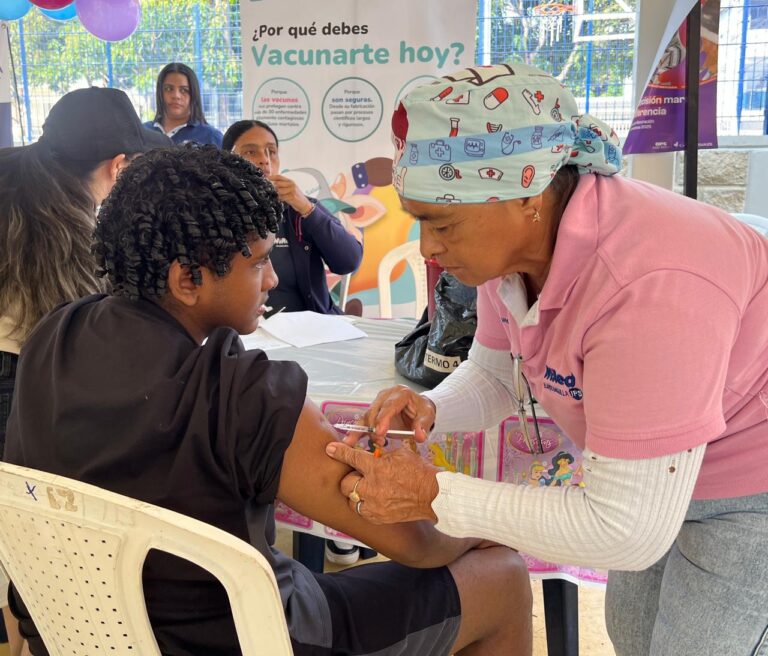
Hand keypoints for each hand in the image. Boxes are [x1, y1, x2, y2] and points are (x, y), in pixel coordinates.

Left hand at [267, 174, 312, 215]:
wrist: (304, 204)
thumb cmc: (296, 196)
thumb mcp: (290, 189)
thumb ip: (283, 185)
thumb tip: (273, 184)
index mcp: (290, 181)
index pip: (279, 177)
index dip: (272, 177)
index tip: (267, 178)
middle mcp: (291, 184)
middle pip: (278, 183)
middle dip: (274, 188)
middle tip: (274, 191)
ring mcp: (292, 190)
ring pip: (279, 191)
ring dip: (278, 194)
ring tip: (281, 196)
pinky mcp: (292, 196)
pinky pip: (282, 197)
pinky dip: (281, 199)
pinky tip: (284, 199)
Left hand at [325, 442, 439, 523]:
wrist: (433, 495)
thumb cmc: (419, 472)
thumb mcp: (400, 454)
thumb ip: (381, 455)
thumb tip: (369, 454)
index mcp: (377, 468)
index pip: (351, 457)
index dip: (339, 452)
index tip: (330, 450)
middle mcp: (372, 488)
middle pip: (346, 483)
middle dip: (351, 477)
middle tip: (361, 475)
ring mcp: (374, 505)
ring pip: (351, 500)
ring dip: (357, 493)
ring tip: (368, 489)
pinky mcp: (378, 517)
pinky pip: (361, 511)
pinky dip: (364, 505)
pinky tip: (374, 499)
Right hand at [342, 385, 435, 446]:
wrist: (418, 407)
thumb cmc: (421, 411)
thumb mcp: (427, 417)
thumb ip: (423, 426)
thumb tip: (420, 436)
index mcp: (400, 394)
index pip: (389, 406)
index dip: (383, 419)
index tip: (380, 433)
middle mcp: (386, 395)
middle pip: (374, 411)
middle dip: (373, 428)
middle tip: (378, 442)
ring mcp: (377, 402)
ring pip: (366, 416)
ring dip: (362, 431)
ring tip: (357, 443)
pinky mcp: (373, 410)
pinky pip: (363, 421)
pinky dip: (356, 431)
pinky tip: (348, 441)